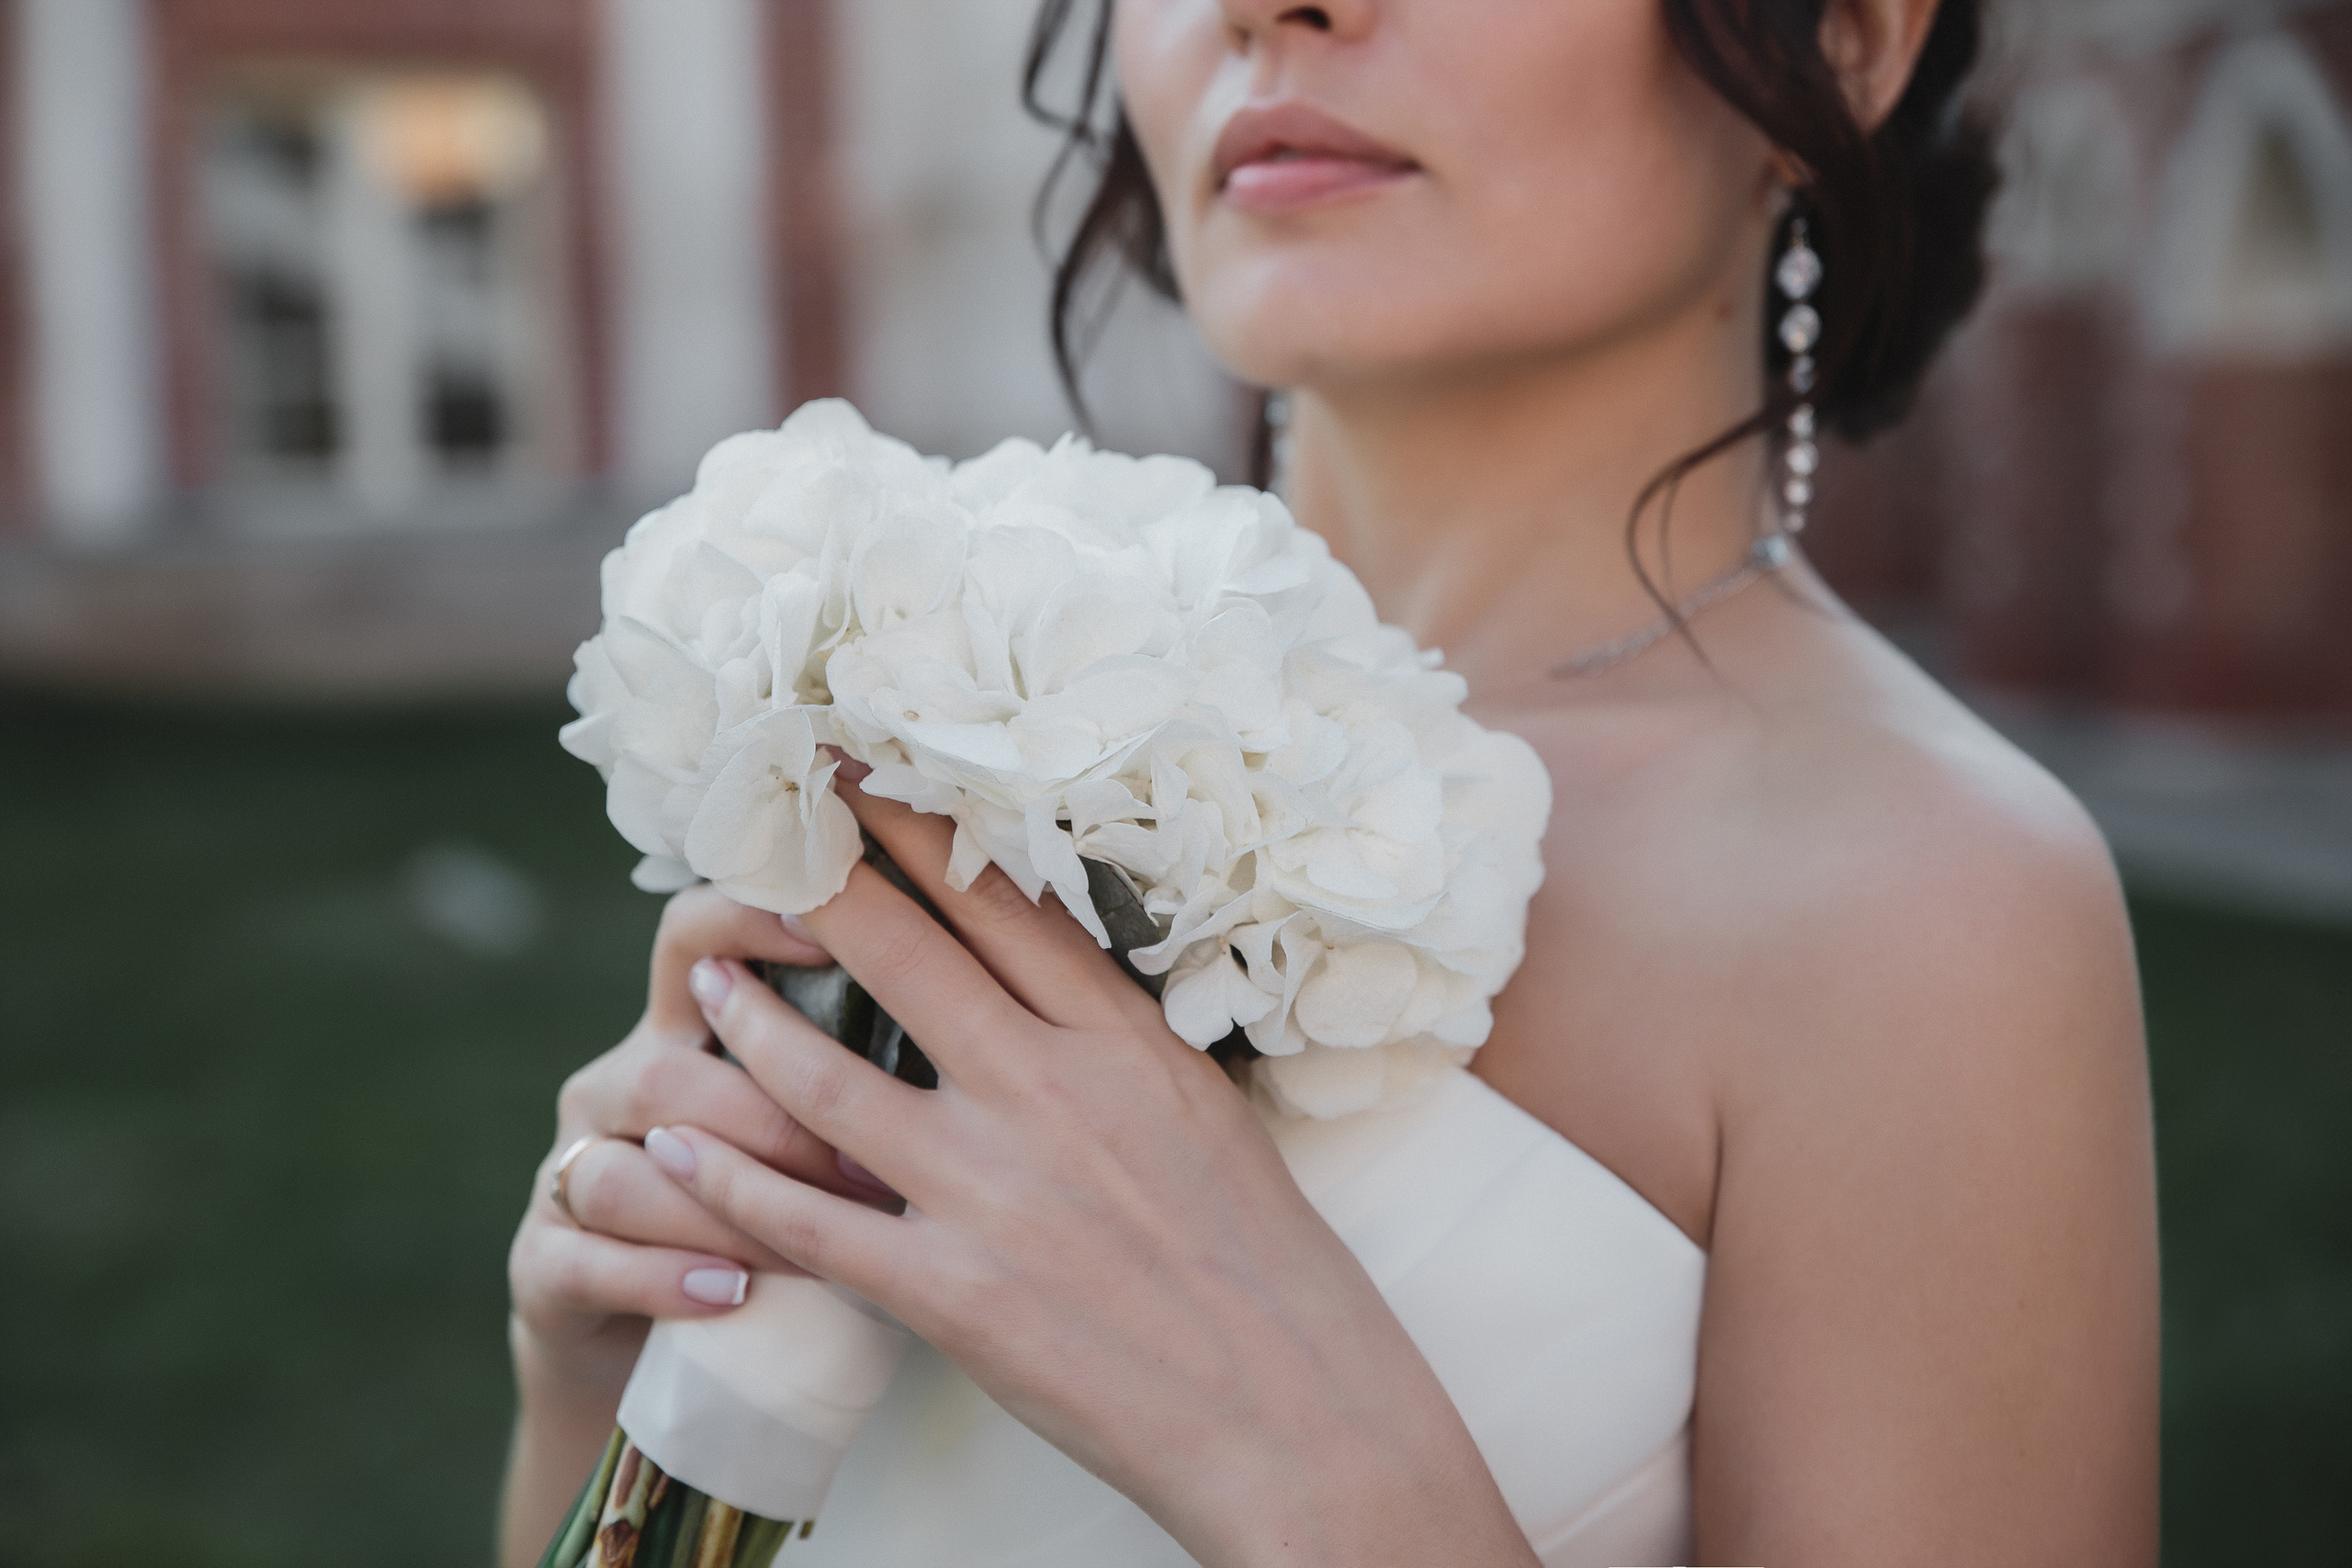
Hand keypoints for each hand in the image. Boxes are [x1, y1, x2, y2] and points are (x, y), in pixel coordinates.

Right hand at [506, 887, 896, 1403]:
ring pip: (626, 1173)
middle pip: (668, 1072)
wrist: (662, 1337)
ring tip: (818, 1253)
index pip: (696, 937)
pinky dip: (663, 1278)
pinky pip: (586, 1261)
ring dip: (726, 1212)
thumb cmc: (784, 1209)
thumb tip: (989, 992)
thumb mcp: (824, 1120)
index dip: (749, 920)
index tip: (834, 926)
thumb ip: (869, 1056)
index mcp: (686, 1027)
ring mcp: (571, 1171)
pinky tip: (729, 1293)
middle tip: (877, 1173)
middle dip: (774, 1125)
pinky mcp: (541, 1265)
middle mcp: (620, 1082)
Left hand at [640, 778, 1537, 1567]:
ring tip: (705, 986)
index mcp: (1123, 1041)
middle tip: (752, 825)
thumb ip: (1116, 1045)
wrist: (1294, 1410)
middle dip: (813, 877)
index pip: (999, 900)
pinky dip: (730, 1180)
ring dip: (749, 1022)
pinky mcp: (950, 1292)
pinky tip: (680, 1151)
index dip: (913, 827)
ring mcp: (992, 1190)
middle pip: (901, 950)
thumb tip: (1050, 983)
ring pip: (827, 1076)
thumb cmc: (1266, 1265)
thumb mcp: (1204, 1114)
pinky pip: (808, 1220)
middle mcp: (1050, 1091)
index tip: (856, 774)